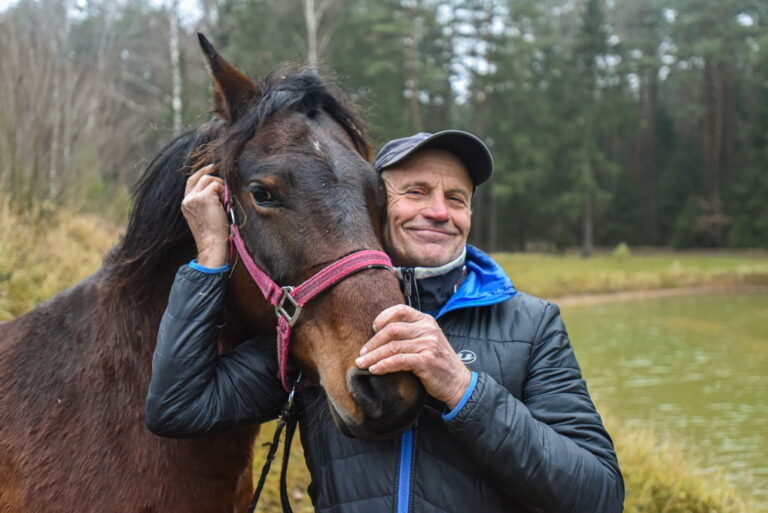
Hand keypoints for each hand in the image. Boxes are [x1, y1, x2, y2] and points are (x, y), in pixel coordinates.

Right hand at [182, 164, 228, 267]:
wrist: (213, 244)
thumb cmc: (214, 233)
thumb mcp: (206, 214)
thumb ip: (207, 200)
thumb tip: (219, 186)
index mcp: (186, 204)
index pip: (191, 181)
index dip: (202, 172)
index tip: (213, 167)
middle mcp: (187, 200)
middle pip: (202, 177)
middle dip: (216, 180)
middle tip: (226, 189)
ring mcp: (193, 198)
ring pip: (210, 179)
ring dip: (220, 187)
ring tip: (224, 202)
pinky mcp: (203, 198)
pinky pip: (216, 185)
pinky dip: (223, 192)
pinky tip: (224, 204)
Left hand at [355, 304, 470, 408]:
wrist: (459, 383)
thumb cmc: (439, 363)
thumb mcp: (428, 341)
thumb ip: (411, 333)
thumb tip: (380, 333)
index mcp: (426, 321)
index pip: (400, 310)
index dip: (382, 317)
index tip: (372, 329)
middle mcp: (428, 329)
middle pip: (392, 329)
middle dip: (373, 342)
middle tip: (362, 353)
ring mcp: (428, 344)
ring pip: (392, 347)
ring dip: (373, 356)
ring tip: (362, 363)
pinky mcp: (426, 361)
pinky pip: (398, 360)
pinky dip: (383, 365)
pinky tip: (375, 370)